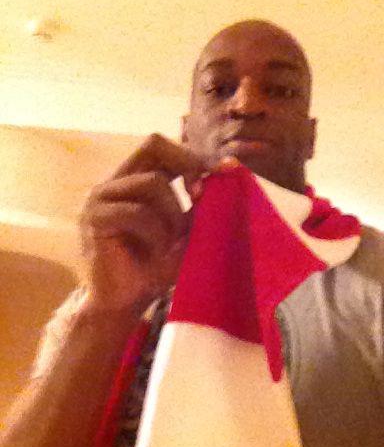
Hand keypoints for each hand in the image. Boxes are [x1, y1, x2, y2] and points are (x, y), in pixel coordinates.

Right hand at [80, 134, 205, 316]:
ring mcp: (101, 197)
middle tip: (202, 192)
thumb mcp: (184, 232)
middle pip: (152, 144)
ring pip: (151, 181)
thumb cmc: (154, 268)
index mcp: (134, 179)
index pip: (162, 146)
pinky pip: (136, 212)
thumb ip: (196, 205)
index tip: (227, 169)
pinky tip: (159, 251)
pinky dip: (156, 232)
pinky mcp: (94, 218)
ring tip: (174, 241)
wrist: (125, 302)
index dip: (194, 154)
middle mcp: (115, 181)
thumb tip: (222, 175)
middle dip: (187, 163)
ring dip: (173, 212)